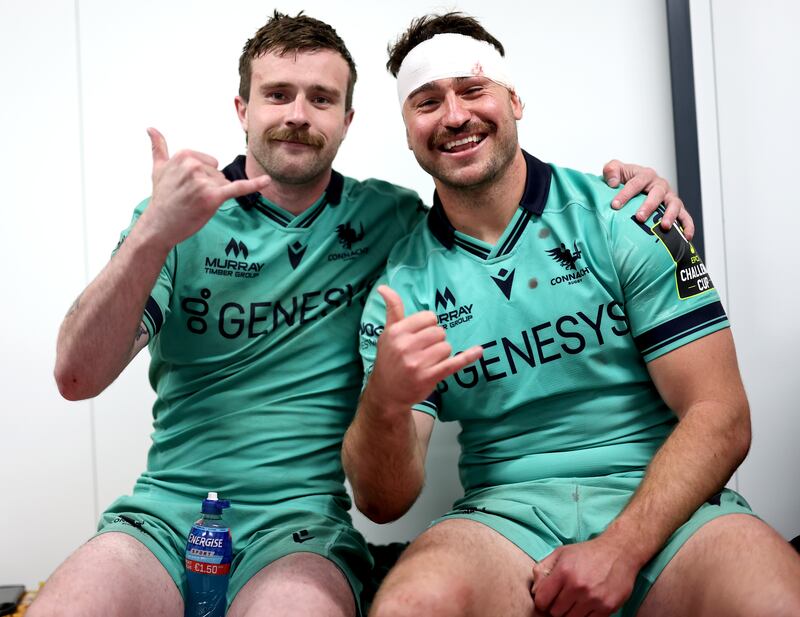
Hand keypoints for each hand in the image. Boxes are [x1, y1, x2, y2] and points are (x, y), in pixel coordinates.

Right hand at [140, 128, 269, 247]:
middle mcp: (193, 165)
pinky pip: (238, 188)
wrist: (159, 225)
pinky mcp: (212, 197)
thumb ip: (158, 147)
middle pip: (219, 174)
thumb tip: (151, 128)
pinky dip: (254, 185)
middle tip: (190, 198)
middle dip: (209, 187)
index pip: (212, 162)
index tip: (187, 186)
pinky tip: (267, 181)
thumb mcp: (157, 169)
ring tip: (195, 203)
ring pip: (224, 185)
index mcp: (184, 155)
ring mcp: (203, 181)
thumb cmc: (162, 198)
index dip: (204, 177)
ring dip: (214, 196)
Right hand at [366, 286, 482, 411]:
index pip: (428, 317)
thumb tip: (384, 287)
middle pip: (439, 332)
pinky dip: (468, 357)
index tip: (420, 336)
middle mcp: (405, 346)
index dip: (428, 326)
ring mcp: (417, 362)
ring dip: (441, 354)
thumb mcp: (387, 333)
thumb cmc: (389, 360)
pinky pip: (453, 363)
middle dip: (435, 341)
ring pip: (446, 347)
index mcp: (396, 332)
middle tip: (423, 352)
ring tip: (427, 362)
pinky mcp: (428, 377)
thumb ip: (392, 310)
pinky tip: (479, 351)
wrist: (386, 393)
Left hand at [530, 537, 639, 616]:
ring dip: (570, 612)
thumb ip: (542, 570)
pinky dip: (585, 615)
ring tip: (574, 601)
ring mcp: (593, 598)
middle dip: (556, 607)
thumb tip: (535, 591)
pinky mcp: (607, 607)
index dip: (542, 601)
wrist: (619, 552)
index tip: (547, 599)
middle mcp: (577, 586)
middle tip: (562, 599)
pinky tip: (586, 605)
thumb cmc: (587, 553)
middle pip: (556, 612)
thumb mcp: (560, 553)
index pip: (542, 600)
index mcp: (563, 572)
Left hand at [603, 160, 694, 240]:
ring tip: (664, 226)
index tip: (615, 205)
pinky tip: (687, 237)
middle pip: (657, 193)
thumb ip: (611, 170)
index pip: (636, 183)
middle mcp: (659, 185)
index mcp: (645, 175)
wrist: (633, 183)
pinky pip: (685, 216)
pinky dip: (688, 225)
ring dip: (671, 215)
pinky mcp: (675, 208)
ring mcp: (669, 196)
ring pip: (674, 204)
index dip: (625, 194)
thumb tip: (613, 182)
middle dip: (649, 206)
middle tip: (639, 217)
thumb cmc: (624, 179)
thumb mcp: (614, 170)